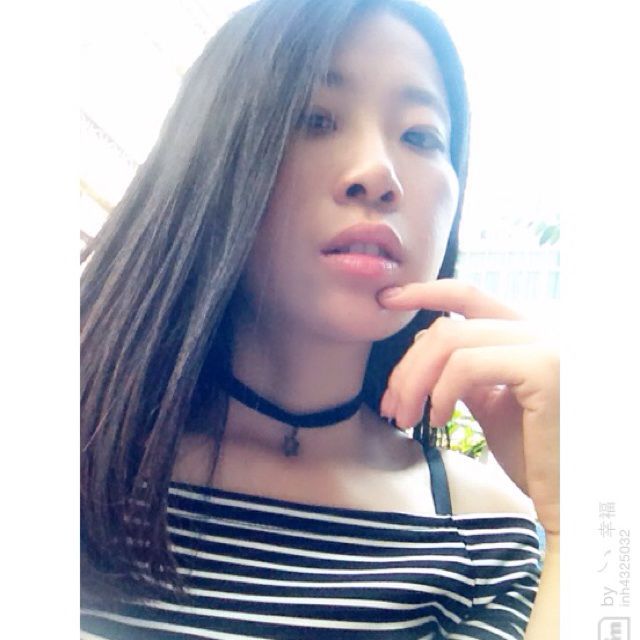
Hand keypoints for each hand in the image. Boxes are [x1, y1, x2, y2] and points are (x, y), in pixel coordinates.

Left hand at [378, 279, 558, 533]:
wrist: (572, 499)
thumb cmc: (534, 454)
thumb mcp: (492, 403)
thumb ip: (465, 371)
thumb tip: (424, 348)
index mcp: (528, 333)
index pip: (469, 295)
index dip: (424, 291)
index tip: (387, 298)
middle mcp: (541, 328)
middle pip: (448, 325)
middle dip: (407, 366)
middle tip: (389, 405)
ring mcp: (546, 342)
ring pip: (450, 340)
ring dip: (414, 382)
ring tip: (406, 418)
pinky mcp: (545, 366)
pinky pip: (466, 365)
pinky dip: (438, 392)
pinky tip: (437, 420)